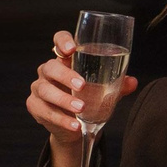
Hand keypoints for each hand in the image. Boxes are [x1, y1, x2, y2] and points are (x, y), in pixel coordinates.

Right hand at [28, 30, 133, 166]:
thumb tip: (132, 82)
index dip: (62, 41)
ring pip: (45, 90)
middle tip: (82, 85)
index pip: (59, 40)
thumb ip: (118, 85)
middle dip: (65, 75)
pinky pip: (44, 111)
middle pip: (50, 67)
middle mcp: (48, 71)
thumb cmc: (88, 99)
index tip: (72, 49)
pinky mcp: (35, 106)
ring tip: (80, 108)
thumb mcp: (104, 91)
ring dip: (63, 100)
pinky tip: (74, 124)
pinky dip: (60, 119)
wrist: (73, 125)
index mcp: (65, 60)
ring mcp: (39, 88)